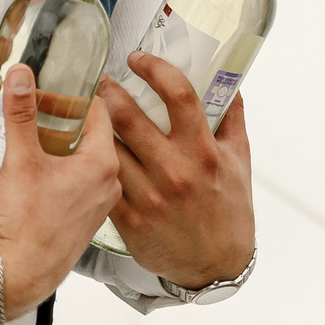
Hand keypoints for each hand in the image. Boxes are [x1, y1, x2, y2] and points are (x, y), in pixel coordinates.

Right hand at [0, 64, 120, 321]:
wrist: (21, 274)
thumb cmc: (27, 224)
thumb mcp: (20, 160)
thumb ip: (21, 113)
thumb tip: (21, 75)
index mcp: (103, 162)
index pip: (99, 110)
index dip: (73, 94)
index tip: (53, 86)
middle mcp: (111, 182)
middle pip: (96, 133)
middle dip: (69, 117)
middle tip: (43, 106)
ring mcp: (102, 202)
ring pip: (90, 158)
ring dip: (68, 144)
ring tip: (40, 134)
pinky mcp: (89, 218)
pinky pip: (85, 181)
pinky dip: (69, 168)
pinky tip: (45, 169)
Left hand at [99, 53, 254, 287]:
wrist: (216, 265)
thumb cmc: (229, 210)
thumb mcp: (240, 162)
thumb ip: (232, 119)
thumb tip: (229, 82)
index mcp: (204, 152)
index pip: (179, 95)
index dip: (154, 69)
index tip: (138, 59)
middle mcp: (175, 172)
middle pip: (129, 118)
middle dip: (109, 92)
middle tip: (101, 82)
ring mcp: (149, 197)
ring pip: (108, 149)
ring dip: (94, 125)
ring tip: (86, 111)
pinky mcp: (129, 219)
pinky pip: (102, 182)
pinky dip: (92, 163)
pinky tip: (84, 150)